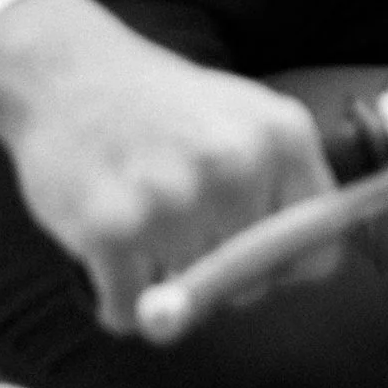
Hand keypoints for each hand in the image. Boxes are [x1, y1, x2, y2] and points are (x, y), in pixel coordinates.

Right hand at [0, 0, 331, 332]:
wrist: (68, 74)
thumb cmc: (163, 109)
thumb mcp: (245, 120)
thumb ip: (284, 189)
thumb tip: (294, 274)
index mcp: (283, 138)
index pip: (320, 249)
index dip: (284, 263)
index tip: (252, 250)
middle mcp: (237, 167)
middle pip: (252, 283)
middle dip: (218, 272)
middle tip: (178, 220)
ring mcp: (174, 200)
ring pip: (190, 301)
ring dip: (162, 280)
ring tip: (141, 220)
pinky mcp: (112, 231)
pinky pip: (130, 313)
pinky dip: (116, 301)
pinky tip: (108, 249)